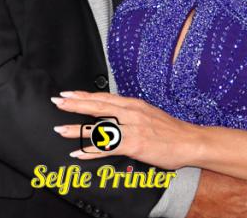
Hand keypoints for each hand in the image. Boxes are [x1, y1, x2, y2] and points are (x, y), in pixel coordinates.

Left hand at [52, 90, 196, 169]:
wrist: (189, 141)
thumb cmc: (169, 130)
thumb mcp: (147, 114)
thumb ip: (128, 112)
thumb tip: (111, 113)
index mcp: (133, 104)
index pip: (103, 97)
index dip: (84, 95)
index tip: (67, 93)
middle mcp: (130, 112)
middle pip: (97, 106)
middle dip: (75, 104)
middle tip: (57, 102)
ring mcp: (132, 128)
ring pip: (99, 127)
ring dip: (77, 129)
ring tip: (60, 129)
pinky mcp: (134, 144)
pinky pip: (108, 147)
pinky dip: (92, 151)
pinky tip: (79, 153)